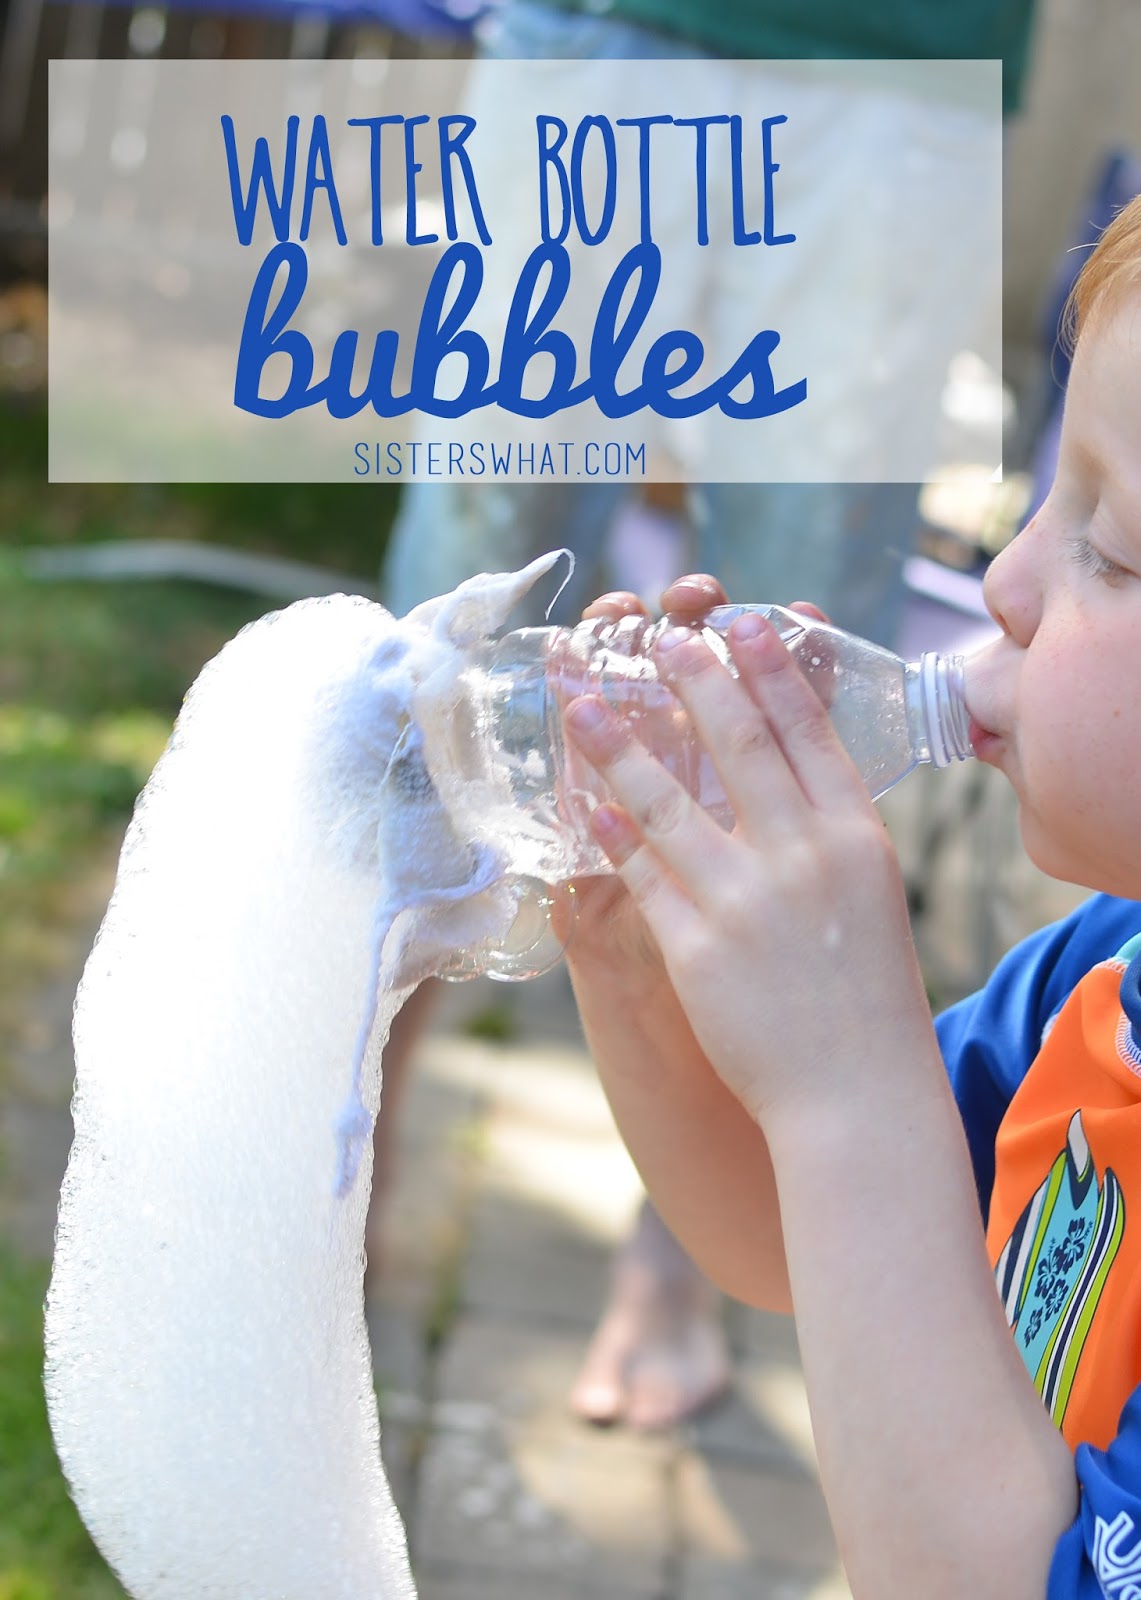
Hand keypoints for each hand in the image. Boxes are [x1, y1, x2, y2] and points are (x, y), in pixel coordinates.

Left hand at [563, 611, 933, 1127]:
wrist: (858, 1091)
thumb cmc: (865, 989)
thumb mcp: (868, 887)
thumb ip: (827, 824)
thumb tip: (782, 760)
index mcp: (855, 835)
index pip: (807, 730)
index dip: (768, 669)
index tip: (738, 621)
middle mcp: (804, 856)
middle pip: (739, 746)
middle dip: (695, 680)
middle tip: (660, 633)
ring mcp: (747, 902)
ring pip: (671, 803)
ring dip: (620, 745)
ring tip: (582, 703)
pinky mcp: (697, 948)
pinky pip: (642, 875)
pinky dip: (610, 835)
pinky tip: (585, 803)